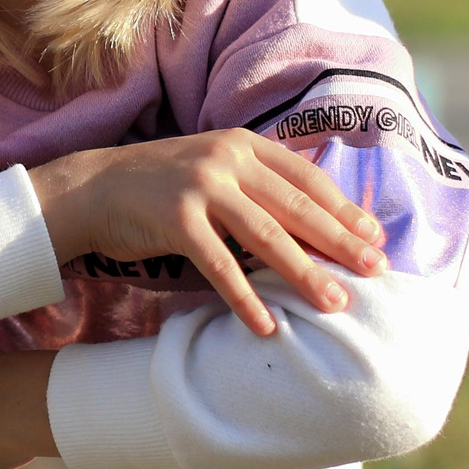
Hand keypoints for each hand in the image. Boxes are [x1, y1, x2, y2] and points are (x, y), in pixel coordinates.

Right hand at [26, 130, 385, 337]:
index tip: (375, 236)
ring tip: (335, 302)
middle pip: (297, 205)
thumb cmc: (159, 184)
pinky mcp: (175, 220)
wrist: (92, 187)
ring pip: (267, 236)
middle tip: (376, 270)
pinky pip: (221, 266)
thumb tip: (312, 217)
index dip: (344, 208)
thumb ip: (255, 182)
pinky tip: (267, 324)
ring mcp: (201, 187)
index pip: (307, 177)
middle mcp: (227, 159)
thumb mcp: (212, 167)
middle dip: (340, 241)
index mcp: (243, 144)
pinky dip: (245, 298)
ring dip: (305, 273)